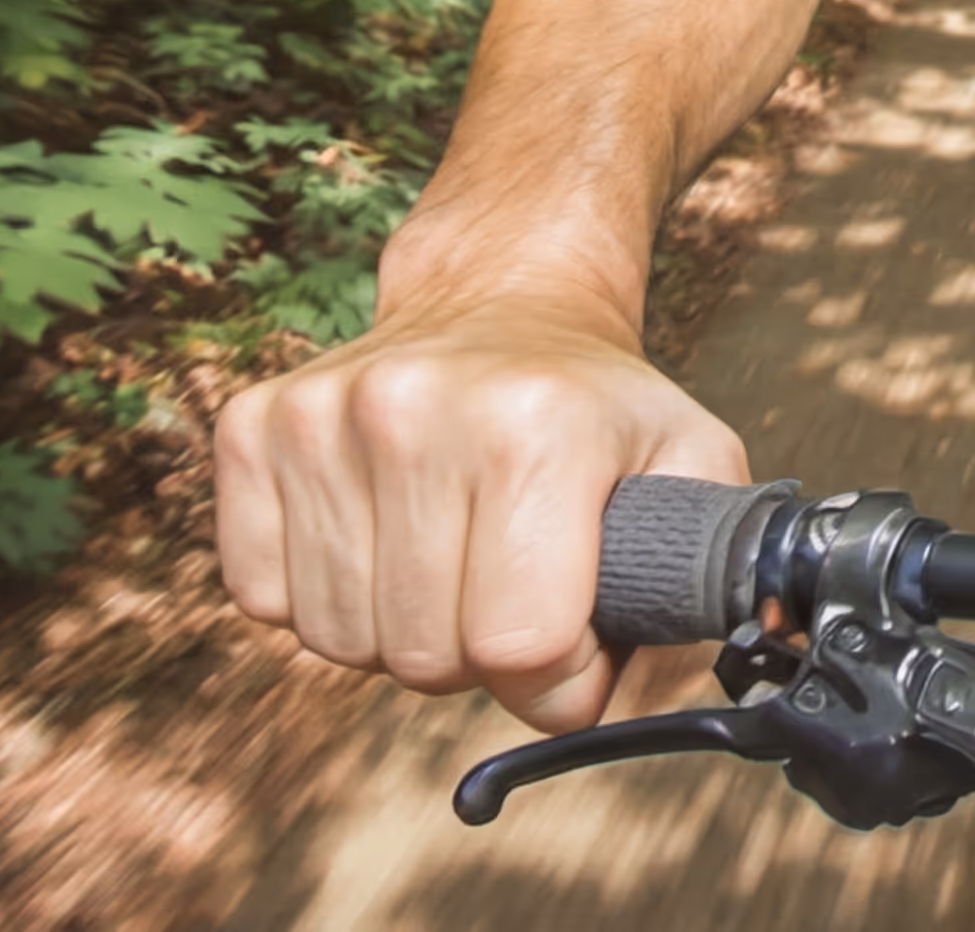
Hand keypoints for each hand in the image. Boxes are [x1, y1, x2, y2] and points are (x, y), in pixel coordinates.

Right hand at [211, 294, 743, 725]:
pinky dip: (325, 599)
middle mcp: (415, 411)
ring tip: (449, 557)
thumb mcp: (692, 464)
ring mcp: (322, 416)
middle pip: (428, 659)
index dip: (560, 674)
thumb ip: (716, 583)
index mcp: (536, 428)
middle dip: (481, 656)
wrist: (500, 294)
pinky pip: (265, 601)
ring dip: (402, 632)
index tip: (576, 636)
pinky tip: (379, 538)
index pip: (522, 646)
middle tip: (510, 586)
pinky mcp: (253, 428)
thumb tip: (721, 680)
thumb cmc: (596, 400)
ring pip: (343, 644)